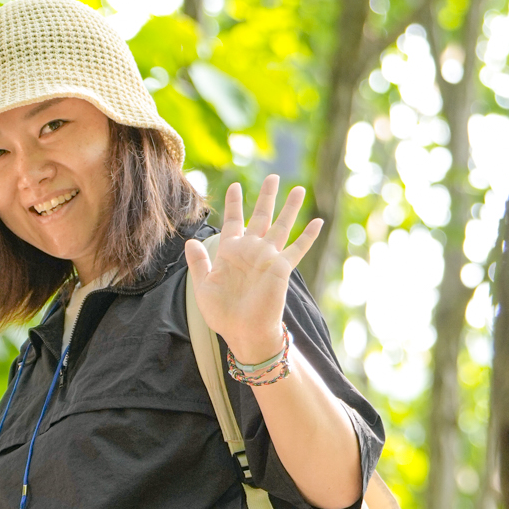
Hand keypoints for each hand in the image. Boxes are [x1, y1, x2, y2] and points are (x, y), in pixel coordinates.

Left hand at [184, 176, 321, 365]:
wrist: (243, 332)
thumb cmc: (222, 313)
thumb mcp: (203, 286)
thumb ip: (198, 262)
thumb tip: (189, 241)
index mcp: (231, 252)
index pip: (234, 221)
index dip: (235, 203)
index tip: (235, 185)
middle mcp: (251, 251)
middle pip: (261, 216)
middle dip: (267, 197)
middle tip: (273, 176)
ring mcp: (268, 258)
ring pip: (281, 226)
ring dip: (290, 208)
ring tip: (298, 189)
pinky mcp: (281, 268)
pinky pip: (297, 248)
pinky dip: (308, 236)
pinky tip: (318, 221)